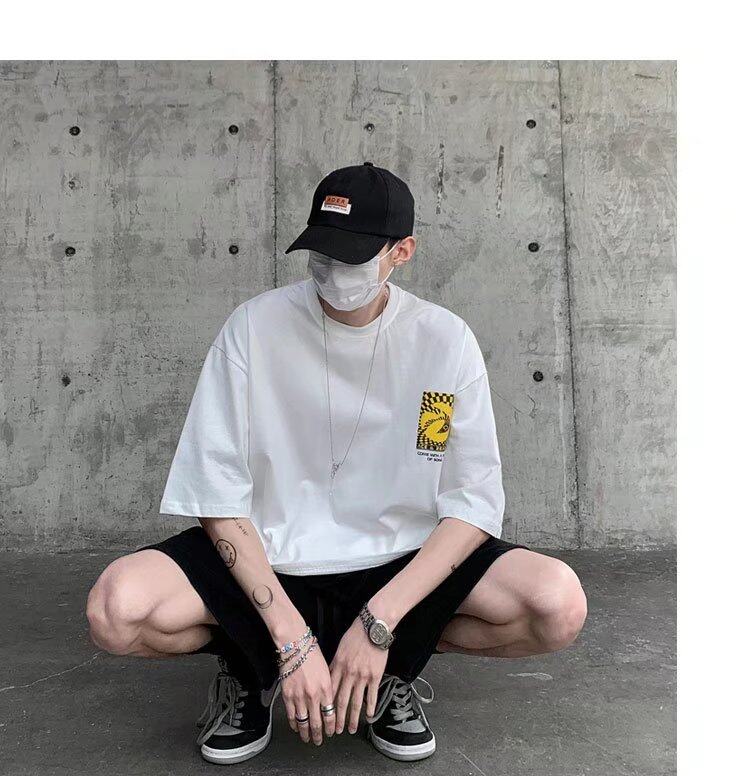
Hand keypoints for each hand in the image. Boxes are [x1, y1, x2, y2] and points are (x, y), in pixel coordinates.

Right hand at [280, 645, 335, 744]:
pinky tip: (296, 727)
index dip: (332, 726)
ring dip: (306, 733)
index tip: (332, 731)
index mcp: (326, 688)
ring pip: (303, 722)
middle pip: (317, 722)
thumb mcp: (327, 670)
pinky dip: (294, 724)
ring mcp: (299, 697)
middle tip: (320, 740)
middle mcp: (313, 695)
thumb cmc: (312, 653)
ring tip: (307, 738)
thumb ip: (329, 687)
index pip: (330, 714)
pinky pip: (291, 715)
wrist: (295, 645)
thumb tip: (330, 701)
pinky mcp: (287, 695)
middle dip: (319, 735)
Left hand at [330, 619, 387, 733]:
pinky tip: (370, 716)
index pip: (330, 691)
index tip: (323, 717)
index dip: (326, 706)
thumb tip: (328, 677)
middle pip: (341, 701)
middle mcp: (349, 673)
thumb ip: (334, 664)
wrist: (372, 627)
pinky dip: (370, 707)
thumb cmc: (355, 635)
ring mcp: (362, 676)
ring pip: (356, 702)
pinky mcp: (375, 676)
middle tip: (335, 731)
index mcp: (338, 666)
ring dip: (353, 718)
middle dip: (337, 718)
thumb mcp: (339, 648)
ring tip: (351, 729)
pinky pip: (372, 695)